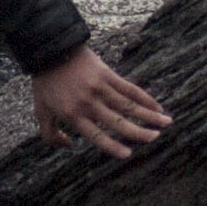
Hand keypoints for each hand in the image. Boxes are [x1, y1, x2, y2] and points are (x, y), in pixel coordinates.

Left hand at [25, 47, 169, 158]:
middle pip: (118, 122)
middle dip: (138, 132)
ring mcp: (100, 88)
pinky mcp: (107, 75)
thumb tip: (69, 146)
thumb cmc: (45, 83)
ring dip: (149, 115)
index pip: (96, 135)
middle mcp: (89, 104)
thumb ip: (50, 134)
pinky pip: (129, 88)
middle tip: (154, 138)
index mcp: (73, 115)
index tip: (128, 155)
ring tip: (166, 123)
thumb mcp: (40, 111)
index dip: (112, 146)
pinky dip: (145, 98)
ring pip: (128, 106)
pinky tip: (157, 106)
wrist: (50, 50)